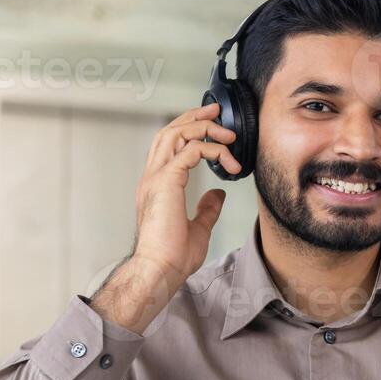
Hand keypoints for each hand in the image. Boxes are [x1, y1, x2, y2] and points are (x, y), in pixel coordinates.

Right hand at [92, 103, 240, 332]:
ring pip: (176, 133)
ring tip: (227, 133)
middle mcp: (152, 177)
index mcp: (157, 185)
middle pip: (169, 131)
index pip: (168, 145)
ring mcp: (156, 178)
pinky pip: (191, 151)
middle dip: (194, 117)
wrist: (160, 269)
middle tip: (216, 110)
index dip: (189, 129)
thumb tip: (218, 194)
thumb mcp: (198, 227)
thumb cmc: (172, 256)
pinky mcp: (166, 182)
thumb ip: (206, 208)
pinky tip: (228, 160)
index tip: (213, 126)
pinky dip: (211, 149)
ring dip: (203, 127)